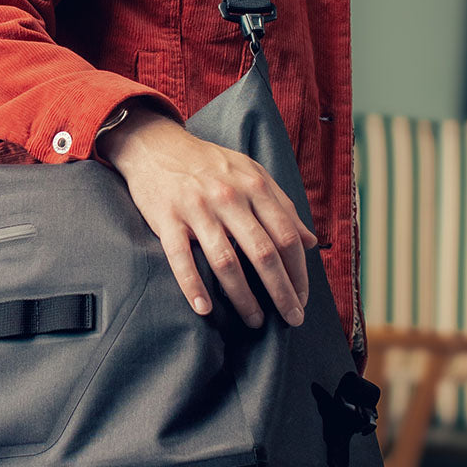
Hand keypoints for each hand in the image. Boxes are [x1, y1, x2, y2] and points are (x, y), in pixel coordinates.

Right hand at [96, 106, 315, 327]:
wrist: (156, 146)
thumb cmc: (208, 164)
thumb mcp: (252, 174)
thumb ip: (282, 206)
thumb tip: (311, 242)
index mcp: (254, 187)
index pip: (286, 236)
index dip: (299, 272)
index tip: (303, 297)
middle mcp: (229, 198)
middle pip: (263, 253)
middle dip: (281, 291)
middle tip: (291, 318)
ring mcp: (197, 209)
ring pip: (226, 262)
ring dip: (243, 297)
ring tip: (255, 320)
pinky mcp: (167, 219)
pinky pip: (181, 259)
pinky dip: (193, 287)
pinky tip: (204, 310)